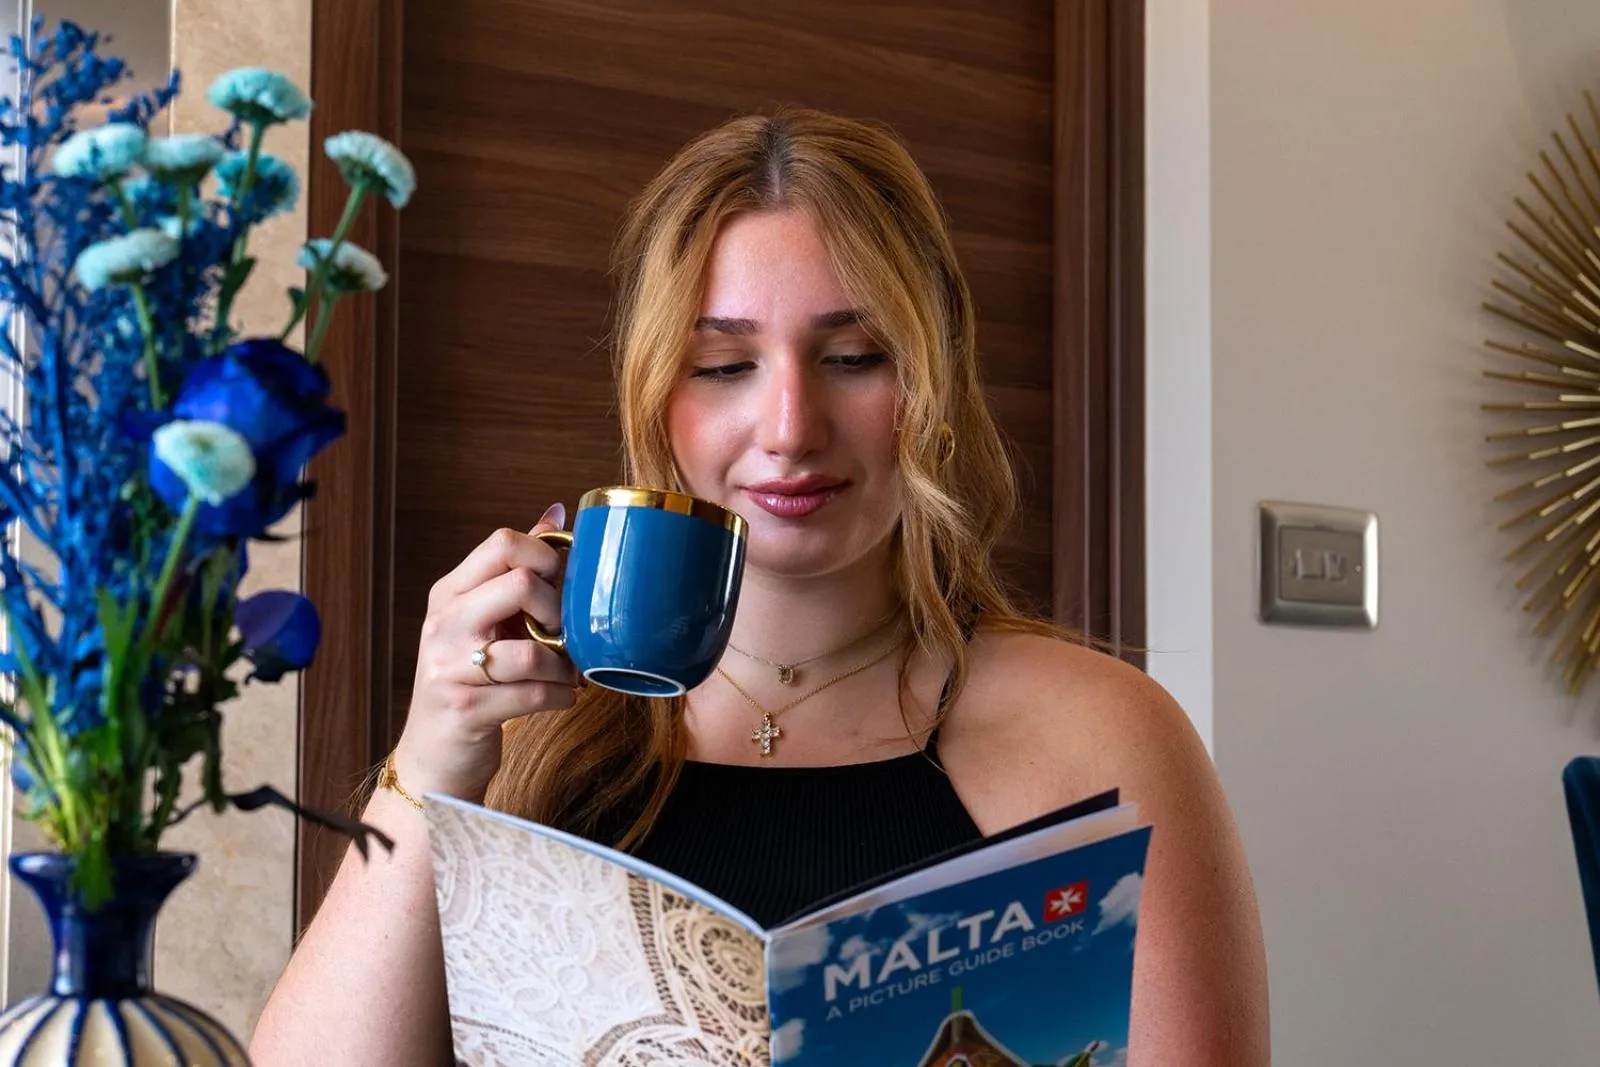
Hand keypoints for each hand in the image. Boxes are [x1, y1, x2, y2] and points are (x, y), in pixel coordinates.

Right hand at [390, 502, 578, 802]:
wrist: (433, 754)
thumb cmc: (469, 679)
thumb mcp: (483, 618)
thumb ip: (516, 567)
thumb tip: (556, 513)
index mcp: (450, 593)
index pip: (502, 543)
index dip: (548, 556)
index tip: (564, 584)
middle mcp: (444, 624)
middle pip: (519, 584)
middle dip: (559, 609)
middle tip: (565, 633)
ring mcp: (450, 668)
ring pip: (533, 650)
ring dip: (565, 665)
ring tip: (567, 672)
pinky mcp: (467, 710)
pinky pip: (536, 694)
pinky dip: (561, 696)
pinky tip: (561, 696)